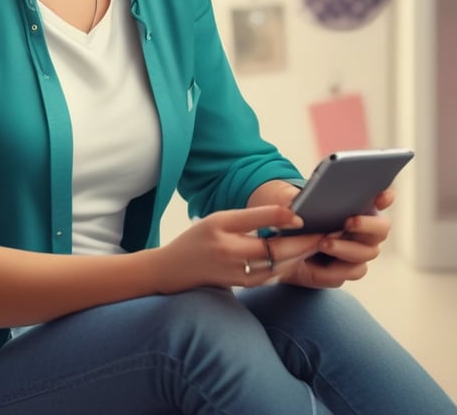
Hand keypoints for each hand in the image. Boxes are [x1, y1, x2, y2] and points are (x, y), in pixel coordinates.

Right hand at [153, 205, 322, 291]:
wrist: (175, 270)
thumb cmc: (199, 238)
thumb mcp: (220, 219)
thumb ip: (254, 217)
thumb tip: (289, 215)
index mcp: (227, 241)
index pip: (265, 234)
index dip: (289, 225)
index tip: (306, 216)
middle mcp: (235, 262)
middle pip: (279, 254)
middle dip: (305, 244)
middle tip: (326, 232)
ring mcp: (241, 278)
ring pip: (280, 268)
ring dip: (301, 255)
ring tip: (319, 241)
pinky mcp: (245, 287)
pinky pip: (273, 276)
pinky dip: (289, 264)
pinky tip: (300, 254)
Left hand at [279, 187, 394, 287]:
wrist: (276, 243)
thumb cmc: (287, 214)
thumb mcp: (283, 199)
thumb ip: (290, 197)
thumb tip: (297, 203)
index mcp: (353, 204)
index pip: (379, 198)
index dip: (384, 196)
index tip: (382, 194)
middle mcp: (361, 228)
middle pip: (381, 228)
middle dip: (367, 225)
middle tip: (348, 221)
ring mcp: (356, 250)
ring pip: (367, 252)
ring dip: (347, 248)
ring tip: (323, 242)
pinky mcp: (345, 270)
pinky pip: (351, 272)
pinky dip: (334, 269)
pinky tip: (314, 265)